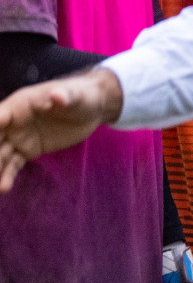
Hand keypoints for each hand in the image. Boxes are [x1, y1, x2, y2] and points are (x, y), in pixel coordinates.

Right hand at [0, 68, 122, 190]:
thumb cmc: (82, 96)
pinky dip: (7, 175)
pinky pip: (14, 164)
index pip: (0, 115)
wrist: (93, 109)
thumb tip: (57, 95)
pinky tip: (4, 187)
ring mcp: (20, 137)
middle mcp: (14, 122)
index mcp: (21, 104)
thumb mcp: (76, 95)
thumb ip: (65, 96)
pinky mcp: (30, 150)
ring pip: (2, 154)